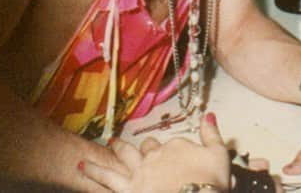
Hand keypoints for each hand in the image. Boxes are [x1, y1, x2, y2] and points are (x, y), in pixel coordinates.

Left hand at [80, 113, 230, 192]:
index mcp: (174, 147)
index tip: (176, 160)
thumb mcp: (219, 154)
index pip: (169, 145)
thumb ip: (212, 134)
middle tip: (116, 145)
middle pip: (142, 149)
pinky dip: (94, 175)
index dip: (171, 152)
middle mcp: (154, 157)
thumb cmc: (209, 180)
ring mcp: (139, 175)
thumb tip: (209, 115)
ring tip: (86, 159)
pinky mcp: (128, 191)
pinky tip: (81, 171)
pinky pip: (107, 181)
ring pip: (118, 163)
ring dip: (102, 161)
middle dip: (131, 148)